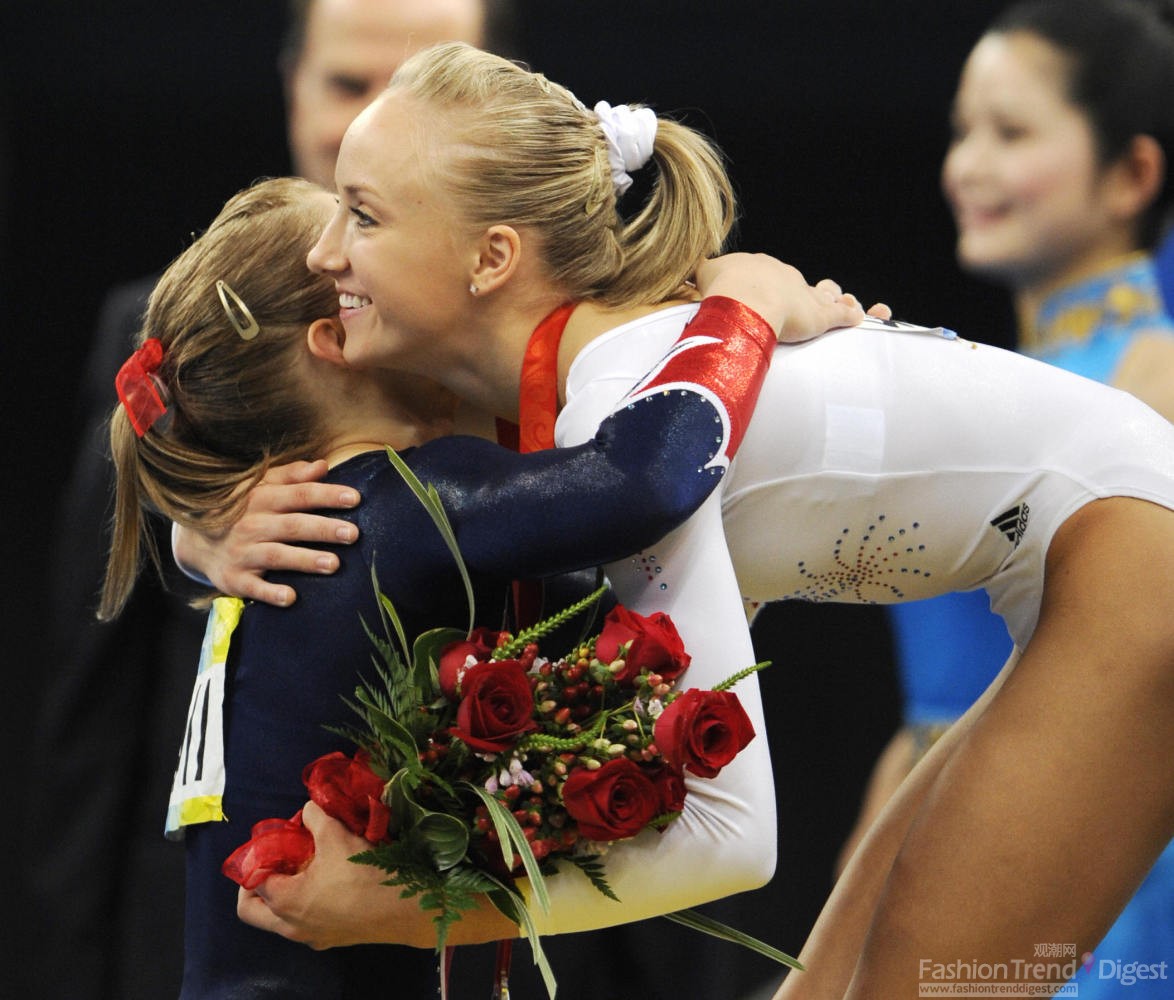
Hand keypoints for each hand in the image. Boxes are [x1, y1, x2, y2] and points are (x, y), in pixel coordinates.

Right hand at [173, 460, 360, 606]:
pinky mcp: (234, 579)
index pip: (299, 494)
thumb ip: (292, 477)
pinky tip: (291, 597)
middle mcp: (252, 524)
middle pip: (293, 526)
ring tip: (334, 564)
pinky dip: (270, 593)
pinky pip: (253, 587)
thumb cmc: (240, 509)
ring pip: (278, 556)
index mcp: (262, 498)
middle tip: (353, 534)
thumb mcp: (260, 486)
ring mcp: (243, 553)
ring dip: (305, 560)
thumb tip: (323, 466)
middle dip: (323, 529)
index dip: (326, 495)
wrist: (193, 541)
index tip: (355, 498)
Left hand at [237, 801, 406, 949]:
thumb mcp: (335, 834)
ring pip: (278, 920)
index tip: (274, 842)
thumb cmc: (362, 873)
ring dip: (281, 896)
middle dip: (255, 885)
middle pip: (251, 911)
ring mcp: (310, 938)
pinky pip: (304, 924)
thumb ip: (314, 817)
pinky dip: (304, 905)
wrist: (401, 909)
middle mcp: (289, 926)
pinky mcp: (331, 940)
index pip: (251, 880)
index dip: (257, 857)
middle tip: (273, 862)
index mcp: (282, 901)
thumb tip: (308, 808)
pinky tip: (327, 885)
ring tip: (302, 870)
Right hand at [695, 253, 889, 340]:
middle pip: (795, 282)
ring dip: (830, 298)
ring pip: (823, 294)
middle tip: (796, 306)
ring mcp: (804, 294)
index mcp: (760, 266)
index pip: (767, 274)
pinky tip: (857, 317)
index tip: (765, 294)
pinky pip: (841, 315)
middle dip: (797, 292)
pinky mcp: (820, 315)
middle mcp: (785, 275)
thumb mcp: (704, 275)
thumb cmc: (722, 288)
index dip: (767, 285)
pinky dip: (850, 315)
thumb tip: (677, 271)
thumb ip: (695, 272)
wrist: (742, 297)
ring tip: (836, 301)